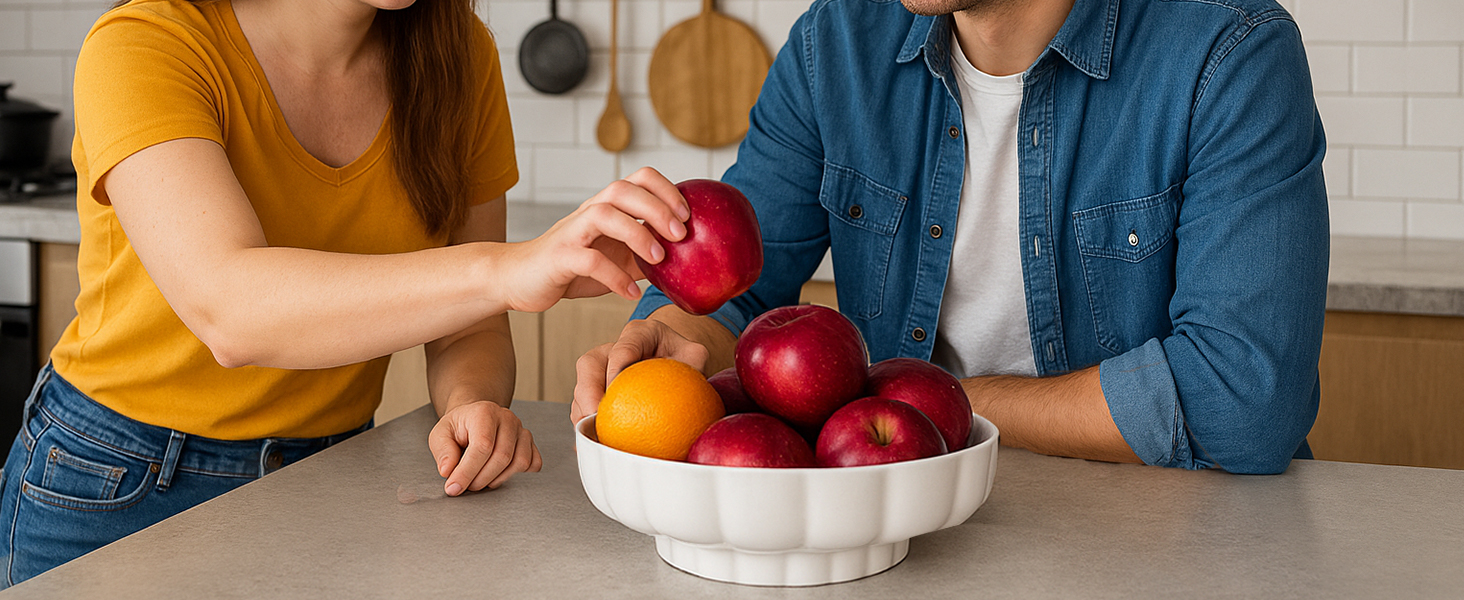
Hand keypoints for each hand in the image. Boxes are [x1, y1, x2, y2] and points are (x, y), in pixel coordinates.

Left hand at [428, 401, 542, 494]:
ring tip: (482, 479)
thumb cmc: (460, 427)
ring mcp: (522, 430)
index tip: (454, 487)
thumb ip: (443, 451)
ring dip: (499, 479)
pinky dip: (518, 475)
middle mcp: (507, 419)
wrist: (476, 418)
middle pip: (502, 457)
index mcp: (484, 413)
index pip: (482, 446)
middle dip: (482, 479)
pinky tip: (500, 474)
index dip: (467, 471)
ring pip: (519, 463)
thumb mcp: (441, 434)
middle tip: (467, 485)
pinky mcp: (530, 442)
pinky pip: (533, 464)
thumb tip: (448, 471)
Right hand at [498, 167, 689, 312]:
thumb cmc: (573, 267)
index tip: (689, 216)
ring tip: (659, 259)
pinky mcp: (559, 257)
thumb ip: (646, 255)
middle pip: (622, 189)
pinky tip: (631, 293)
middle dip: (657, 208)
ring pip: (604, 215)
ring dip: (637, 234)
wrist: (520, 279)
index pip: (639, 178)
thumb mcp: (617, 259)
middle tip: (682, 234)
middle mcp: (589, 212)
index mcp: (606, 207)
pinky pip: (588, 260)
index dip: (667, 190)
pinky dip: (614, 276)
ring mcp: (572, 232)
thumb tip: (688, 261)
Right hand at [571, 319, 709, 422]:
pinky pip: (581, 404)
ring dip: (583, 410)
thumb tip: (687, 386)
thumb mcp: (695, 355)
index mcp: (639, 333)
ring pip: (581, 385)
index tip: (617, 393)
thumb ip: (693, 364)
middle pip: (590, 364)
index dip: (616, 370)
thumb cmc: (684, 359)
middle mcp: (613, 347)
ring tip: (594, 433)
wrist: (673, 363)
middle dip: (589, 392)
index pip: (622, 349)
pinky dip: (585, 423)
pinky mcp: (594, 388)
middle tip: (596, 416)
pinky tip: (594, 440)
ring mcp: (600, 367)